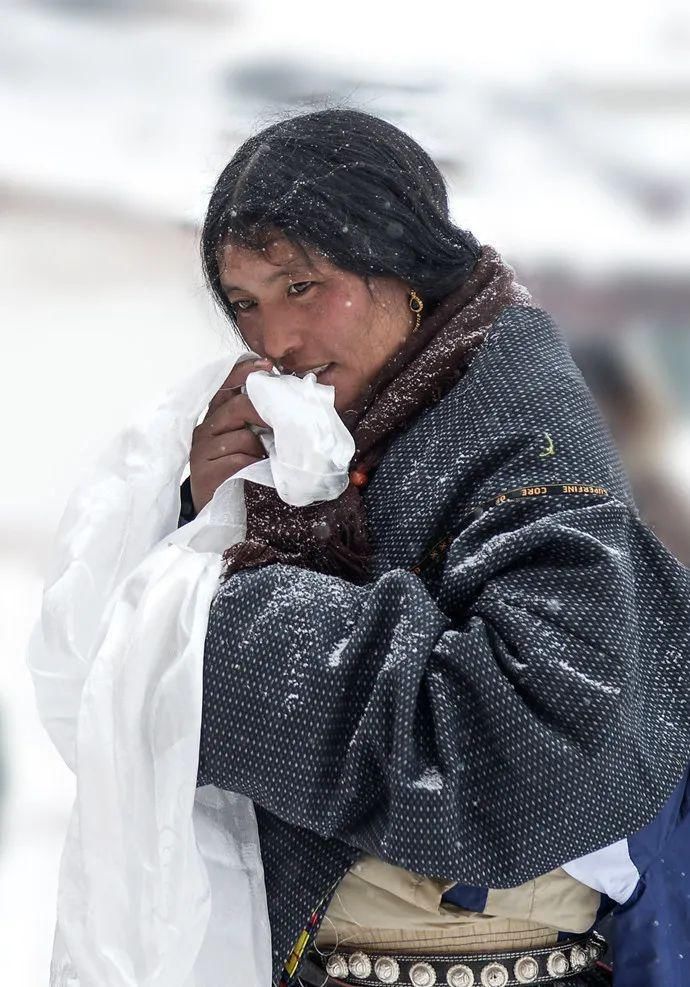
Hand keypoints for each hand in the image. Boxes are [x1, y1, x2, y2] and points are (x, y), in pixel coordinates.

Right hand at [190, 358, 272, 512]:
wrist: (220, 519)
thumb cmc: (240, 478)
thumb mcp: (251, 446)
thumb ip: (259, 423)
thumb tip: (288, 403)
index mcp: (216, 419)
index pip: (225, 386)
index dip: (244, 372)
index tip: (266, 365)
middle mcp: (204, 430)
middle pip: (240, 406)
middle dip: (267, 411)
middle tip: (286, 422)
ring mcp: (202, 452)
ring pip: (244, 436)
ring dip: (263, 450)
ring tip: (265, 464)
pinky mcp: (205, 473)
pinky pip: (240, 460)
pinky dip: (255, 469)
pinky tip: (253, 478)